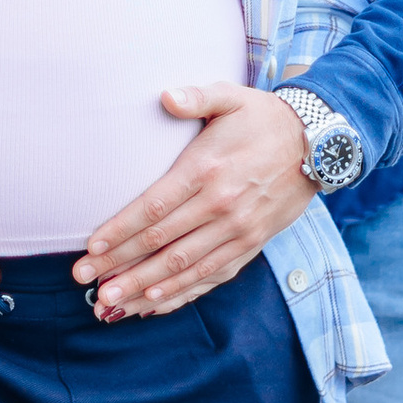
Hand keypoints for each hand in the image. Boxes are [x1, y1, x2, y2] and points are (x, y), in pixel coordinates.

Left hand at [74, 85, 313, 316]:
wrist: (317, 144)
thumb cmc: (263, 118)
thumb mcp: (231, 97)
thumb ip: (196, 97)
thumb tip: (164, 96)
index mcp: (206, 170)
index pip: (153, 209)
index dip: (119, 232)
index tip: (90, 249)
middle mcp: (221, 205)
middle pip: (162, 244)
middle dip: (120, 266)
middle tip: (85, 283)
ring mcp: (238, 230)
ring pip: (184, 267)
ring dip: (145, 288)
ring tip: (111, 304)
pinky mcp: (251, 244)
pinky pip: (212, 276)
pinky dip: (182, 294)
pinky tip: (154, 305)